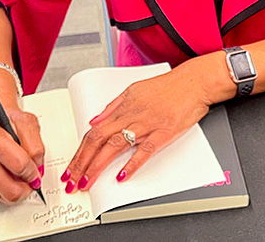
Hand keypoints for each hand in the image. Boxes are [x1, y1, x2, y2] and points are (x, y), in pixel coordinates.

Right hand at [0, 107, 44, 204]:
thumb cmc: (9, 123)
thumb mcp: (28, 124)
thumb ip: (36, 146)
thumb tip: (37, 169)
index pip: (18, 165)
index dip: (32, 172)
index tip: (36, 173)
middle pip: (9, 189)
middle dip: (24, 188)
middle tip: (29, 181)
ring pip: (1, 195)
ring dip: (13, 189)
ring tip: (16, 174)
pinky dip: (1, 189)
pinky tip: (3, 174)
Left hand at [62, 68, 212, 191]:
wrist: (193, 82)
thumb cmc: (167, 86)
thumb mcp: (134, 90)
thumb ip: (113, 106)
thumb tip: (95, 120)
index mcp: (122, 108)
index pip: (93, 133)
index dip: (80, 152)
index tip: (71, 167)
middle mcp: (130, 116)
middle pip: (98, 141)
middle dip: (81, 163)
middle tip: (72, 181)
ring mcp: (146, 124)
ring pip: (114, 146)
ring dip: (97, 166)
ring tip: (87, 182)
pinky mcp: (163, 132)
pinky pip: (144, 150)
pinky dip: (132, 163)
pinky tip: (122, 176)